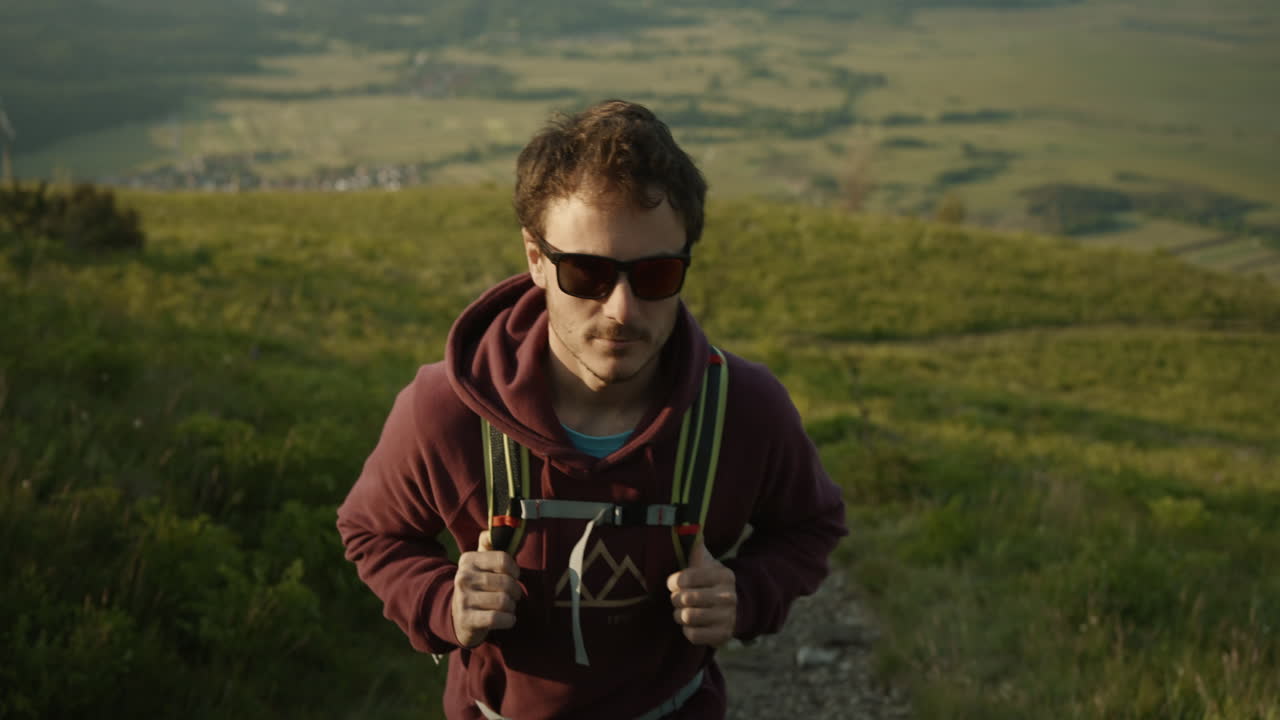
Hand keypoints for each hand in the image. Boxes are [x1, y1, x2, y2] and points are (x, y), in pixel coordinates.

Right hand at [452, 530, 521, 647]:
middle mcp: (463, 577)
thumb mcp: (479, 562)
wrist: (458, 617)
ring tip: (507, 607)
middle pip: (506, 582)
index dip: (515, 570)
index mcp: (469, 560)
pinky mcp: (467, 619)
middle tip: (513, 596)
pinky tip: (508, 619)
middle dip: (516, 592)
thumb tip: (496, 526)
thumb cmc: (477, 585)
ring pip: (503, 601)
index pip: (503, 559)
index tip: (514, 576)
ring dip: (512, 607)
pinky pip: (496, 618)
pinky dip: (509, 620)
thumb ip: (489, 544)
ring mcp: (463, 599)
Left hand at [666, 538, 736, 647]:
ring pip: (687, 617)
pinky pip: (692, 635)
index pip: (686, 577)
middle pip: (685, 599)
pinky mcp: (722, 636)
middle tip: (677, 598)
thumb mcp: (707, 563)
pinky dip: (687, 630)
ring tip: (682, 611)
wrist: (735, 610)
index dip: (674, 582)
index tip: (674, 583)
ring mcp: (727, 617)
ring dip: (679, 615)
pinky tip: (691, 624)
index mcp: (723, 575)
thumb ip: (695, 546)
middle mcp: (728, 596)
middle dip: (675, 599)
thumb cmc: (711, 583)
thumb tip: (686, 524)